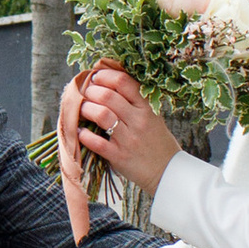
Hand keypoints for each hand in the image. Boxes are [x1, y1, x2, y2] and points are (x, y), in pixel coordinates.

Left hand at [76, 64, 179, 195]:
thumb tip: (107, 83)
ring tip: (82, 109)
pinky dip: (85, 135)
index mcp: (147, 108)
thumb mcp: (152, 116)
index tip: (95, 77)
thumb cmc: (156, 141)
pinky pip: (97, 143)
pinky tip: (81, 131)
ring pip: (102, 115)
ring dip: (86, 109)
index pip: (123, 82)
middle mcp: (138, 121)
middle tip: (84, 92)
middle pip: (108, 96)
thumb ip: (134, 101)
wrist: (167, 171)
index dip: (104, 76)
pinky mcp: (119, 156)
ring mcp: (129, 139)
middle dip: (91, 91)